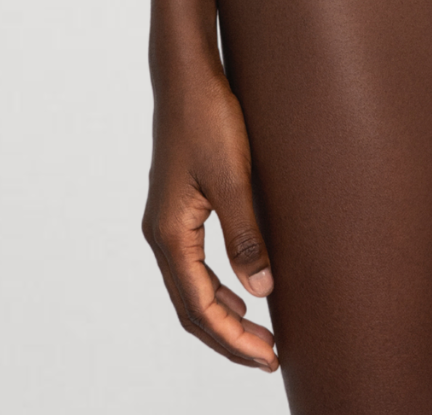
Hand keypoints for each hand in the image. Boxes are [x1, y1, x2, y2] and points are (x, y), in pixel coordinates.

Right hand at [143, 63, 279, 371]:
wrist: (187, 75)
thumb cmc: (208, 118)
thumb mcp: (233, 177)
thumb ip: (246, 236)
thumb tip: (262, 293)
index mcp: (170, 234)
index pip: (199, 307)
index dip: (233, 339)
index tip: (269, 356)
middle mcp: (161, 235)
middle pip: (190, 307)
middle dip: (228, 338)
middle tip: (270, 356)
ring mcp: (167, 222)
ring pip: (191, 289)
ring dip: (222, 317)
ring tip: (259, 334)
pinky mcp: (178, 209)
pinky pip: (193, 267)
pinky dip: (215, 290)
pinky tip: (241, 291)